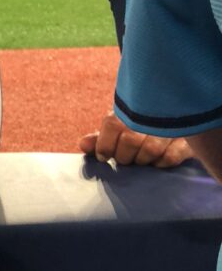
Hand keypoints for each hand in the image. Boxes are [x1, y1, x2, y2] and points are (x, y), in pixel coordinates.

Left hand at [79, 110, 193, 167]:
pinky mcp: (188, 141)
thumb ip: (100, 138)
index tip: (103, 156)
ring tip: (140, 159)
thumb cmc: (140, 126)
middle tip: (124, 158)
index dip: (104, 145)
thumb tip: (82, 145)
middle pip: (130, 140)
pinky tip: (156, 161)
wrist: (174, 116)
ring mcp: (171, 127)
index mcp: (131, 106)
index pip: (112, 124)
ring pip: (150, 151)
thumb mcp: (119, 127)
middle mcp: (151, 114)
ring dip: (141, 161)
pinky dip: (160, 163)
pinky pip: (170, 158)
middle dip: (123, 156)